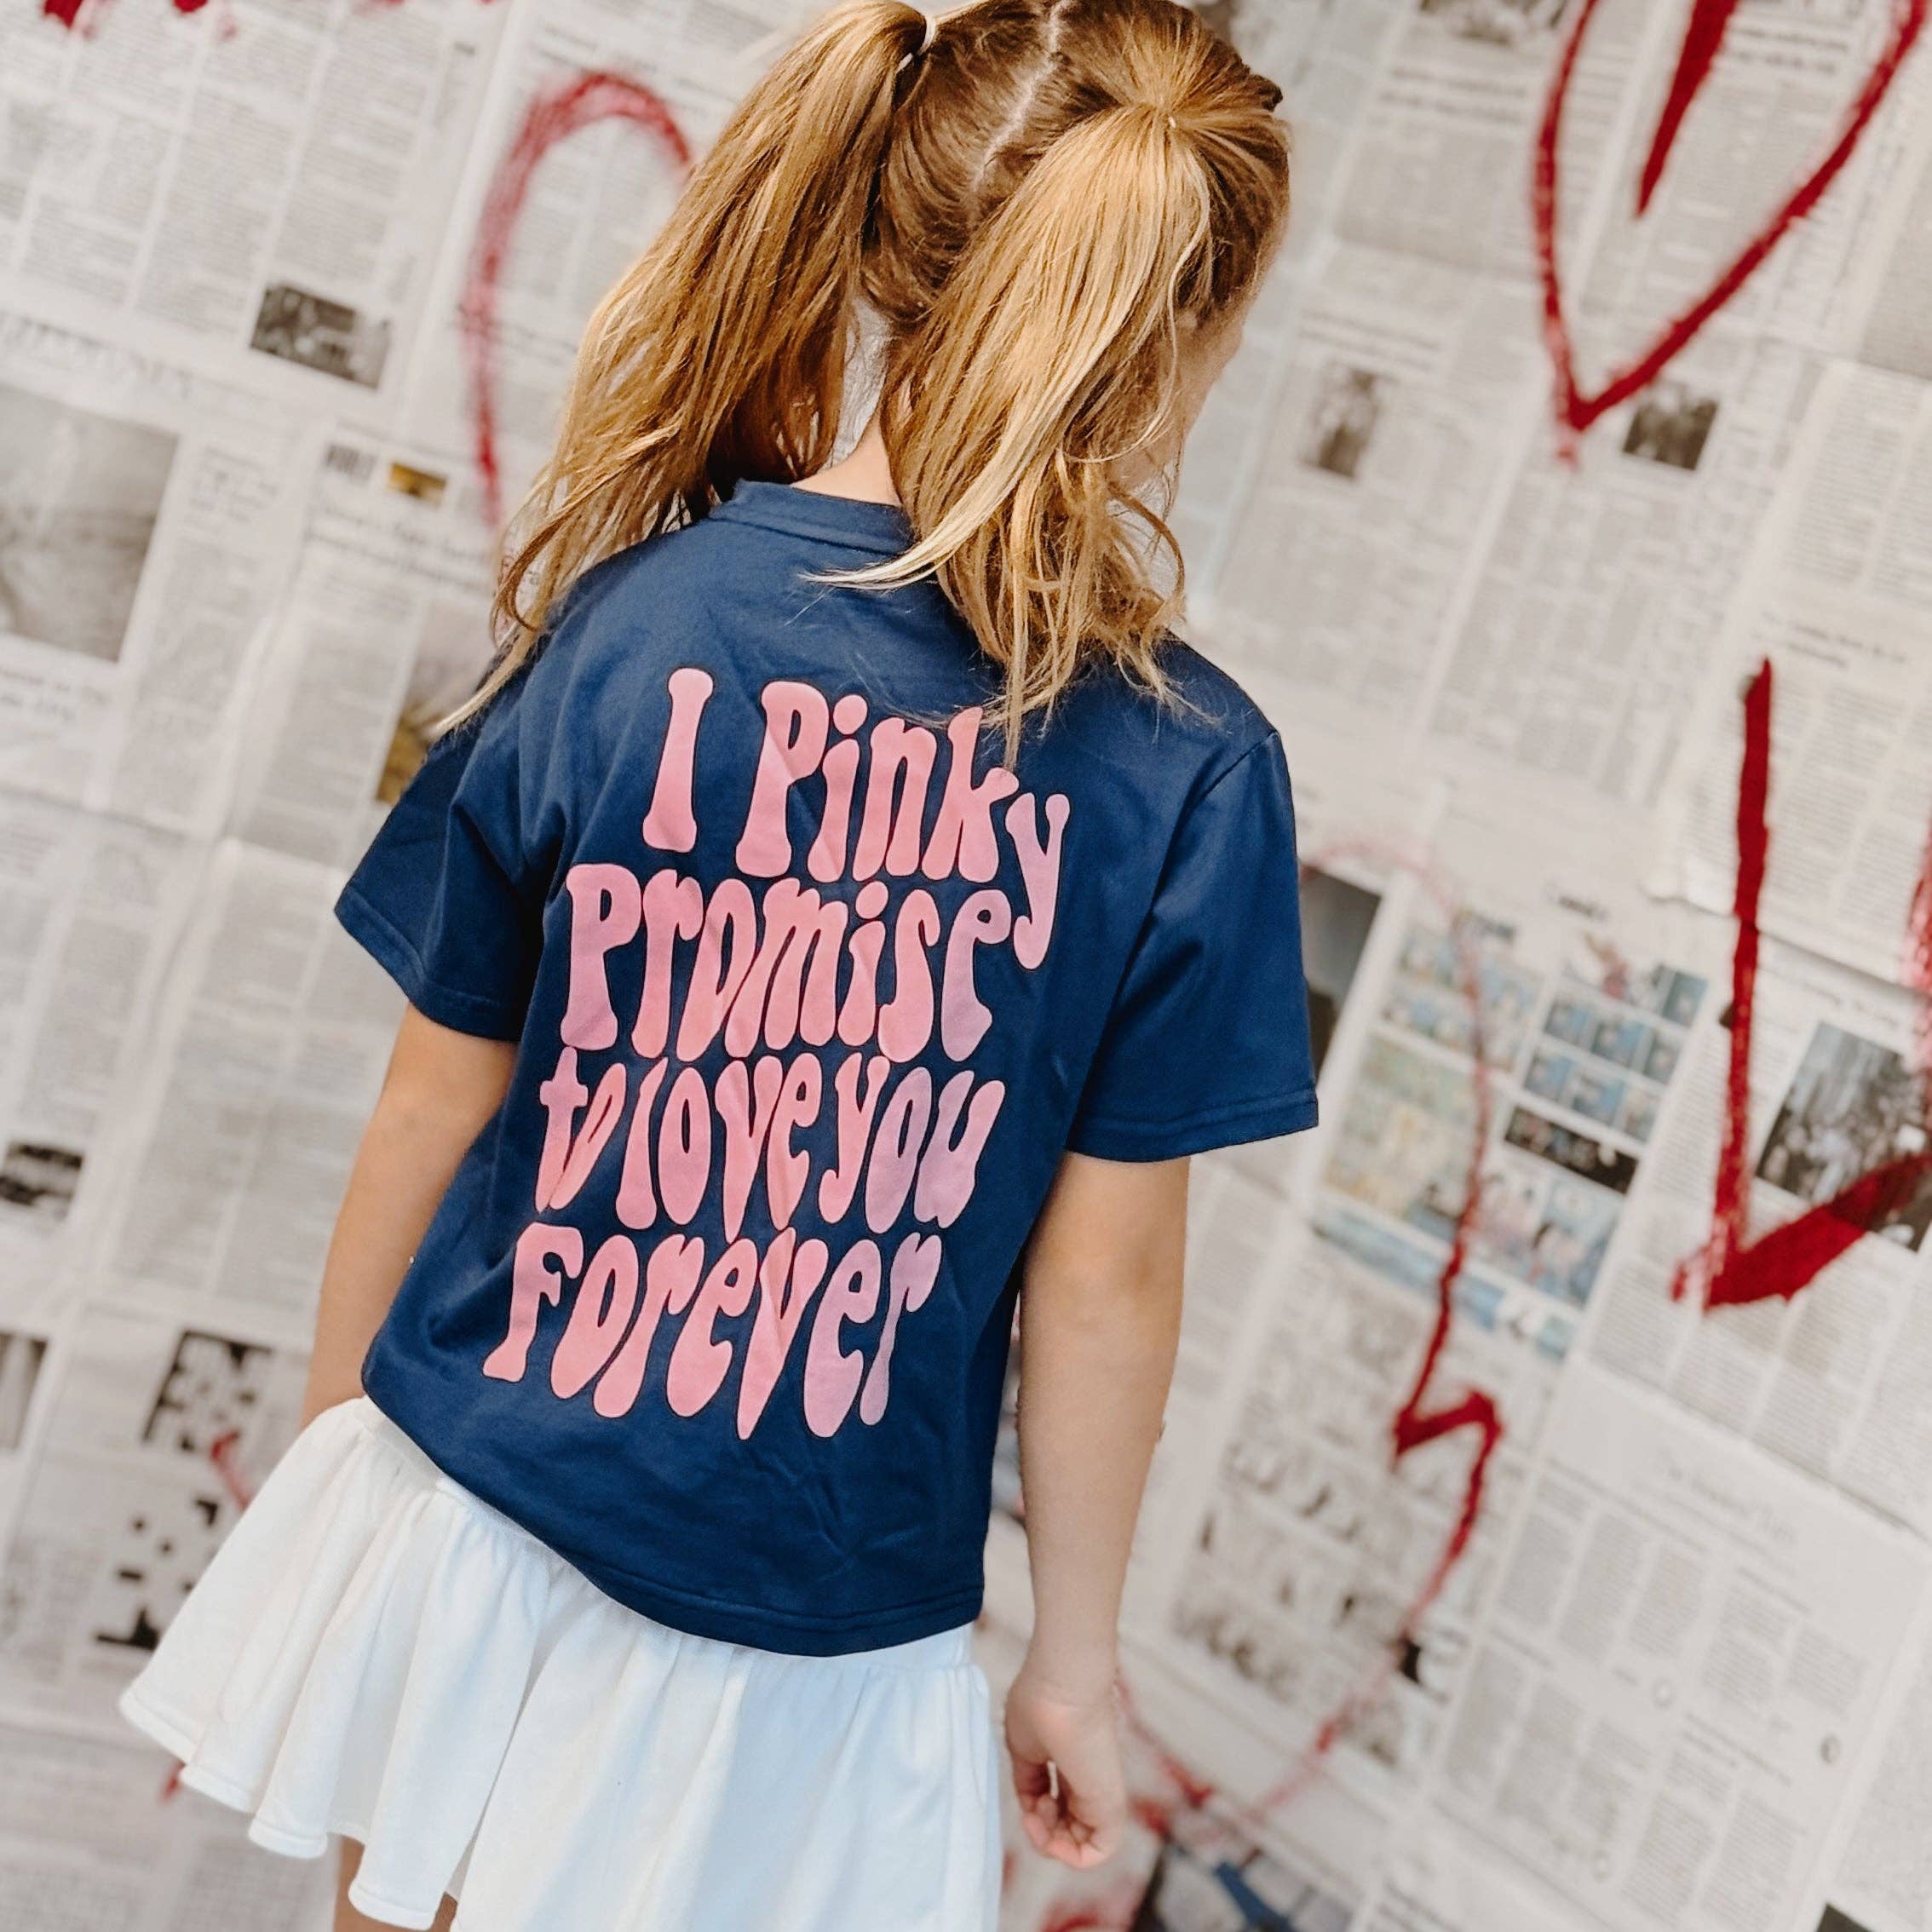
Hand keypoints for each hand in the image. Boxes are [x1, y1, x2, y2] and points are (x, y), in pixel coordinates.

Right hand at [1004, 1660, 1127, 1869]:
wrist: (1063, 1688)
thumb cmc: (1040, 1706)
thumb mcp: (1024, 1748)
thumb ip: (1029, 1779)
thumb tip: (1031, 1804)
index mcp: (1071, 1764)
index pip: (1058, 1807)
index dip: (1035, 1815)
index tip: (1027, 1802)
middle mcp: (1089, 1781)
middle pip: (1068, 1828)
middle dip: (1042, 1832)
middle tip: (1031, 1811)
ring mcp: (1101, 1794)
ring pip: (1081, 1845)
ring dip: (1050, 1843)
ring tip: (1038, 1813)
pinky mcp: (1111, 1804)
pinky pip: (1098, 1852)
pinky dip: (1069, 1856)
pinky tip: (1049, 1833)